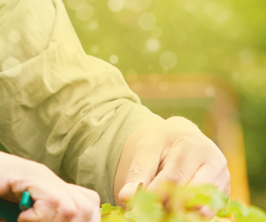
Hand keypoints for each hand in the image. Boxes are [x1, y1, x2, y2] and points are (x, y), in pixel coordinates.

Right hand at [0, 137, 99, 221]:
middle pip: (88, 209)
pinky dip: (40, 217)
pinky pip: (54, 202)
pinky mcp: (25, 174)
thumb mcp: (2, 218)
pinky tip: (20, 217)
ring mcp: (38, 176)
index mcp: (46, 189)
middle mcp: (47, 180)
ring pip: (76, 208)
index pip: (86, 208)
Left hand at [115, 116, 229, 204]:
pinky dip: (192, 215)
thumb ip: (137, 173)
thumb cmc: (162, 143)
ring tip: (162, 213)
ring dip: (182, 213)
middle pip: (191, 194)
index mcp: (194, 145)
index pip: (174, 177)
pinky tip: (176, 214)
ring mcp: (223, 178)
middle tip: (151, 212)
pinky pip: (210, 211)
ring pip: (203, 206)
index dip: (156, 194)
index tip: (138, 206)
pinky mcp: (225, 193)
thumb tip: (126, 197)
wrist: (182, 137)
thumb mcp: (147, 150)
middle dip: (169, 206)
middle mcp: (215, 162)